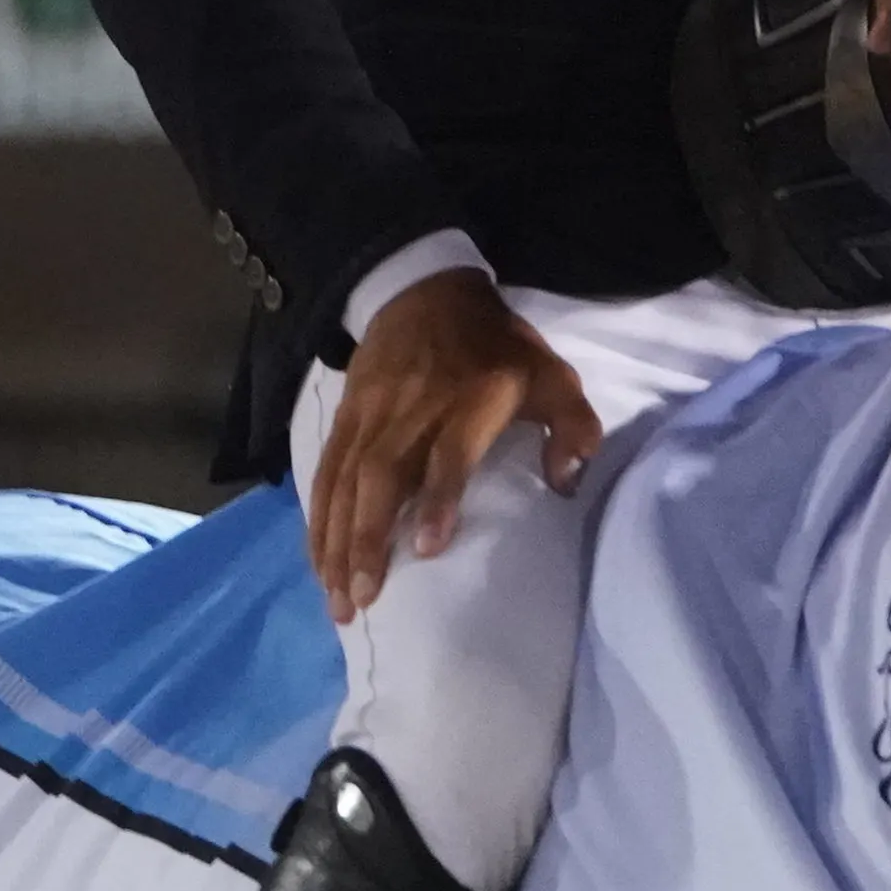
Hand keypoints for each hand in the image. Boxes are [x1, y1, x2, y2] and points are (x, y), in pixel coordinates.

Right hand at [308, 270, 600, 620]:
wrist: (424, 291)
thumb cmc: (495, 347)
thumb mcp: (550, 373)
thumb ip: (572, 425)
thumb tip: (568, 481)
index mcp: (471, 399)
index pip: (449, 451)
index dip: (438, 498)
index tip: (428, 549)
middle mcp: (413, 410)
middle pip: (383, 475)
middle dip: (368, 539)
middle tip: (363, 599)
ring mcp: (372, 415)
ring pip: (347, 480)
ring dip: (338, 541)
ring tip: (338, 598)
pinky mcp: (345, 419)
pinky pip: (327, 473)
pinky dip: (319, 520)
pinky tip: (318, 562)